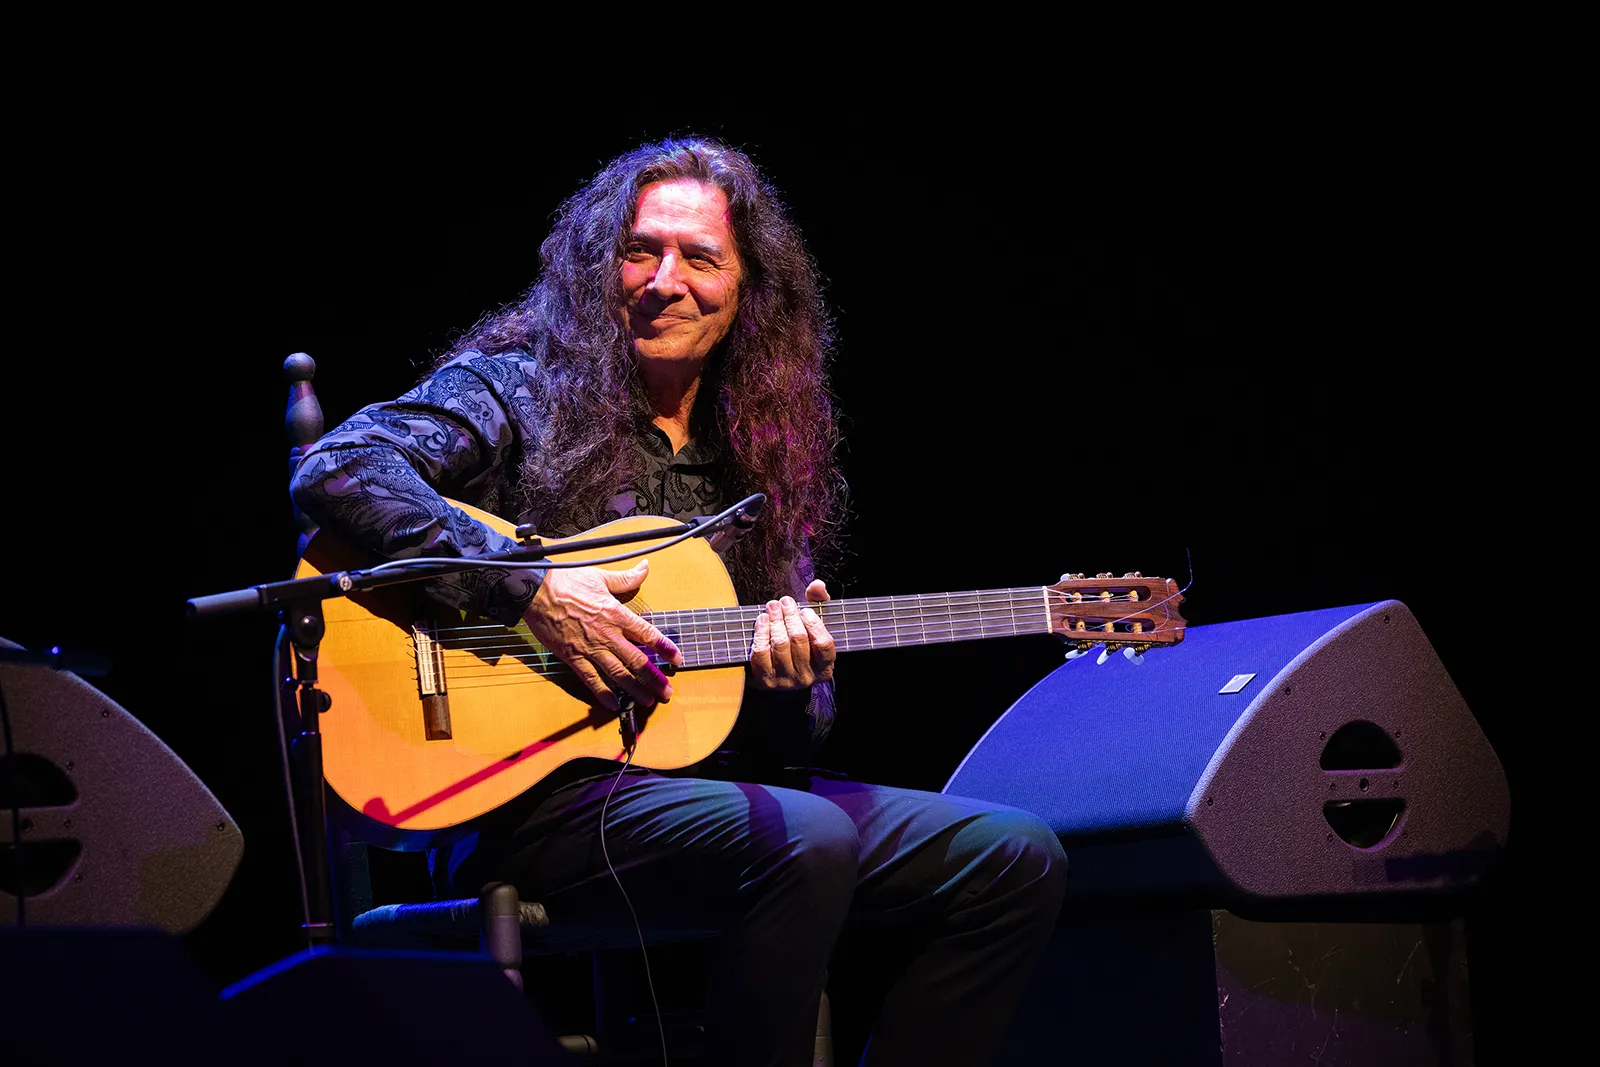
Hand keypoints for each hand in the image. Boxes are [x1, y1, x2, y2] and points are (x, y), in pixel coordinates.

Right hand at [524, 560, 682, 710]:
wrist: (536, 591)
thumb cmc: (567, 582)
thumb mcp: (601, 577)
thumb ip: (626, 578)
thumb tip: (645, 567)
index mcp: (616, 614)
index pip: (647, 634)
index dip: (665, 647)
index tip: (677, 658)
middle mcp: (607, 634)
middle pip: (637, 661)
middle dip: (655, 678)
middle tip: (667, 691)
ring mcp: (590, 648)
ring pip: (618, 674)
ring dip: (635, 689)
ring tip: (648, 700)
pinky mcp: (573, 657)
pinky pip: (591, 679)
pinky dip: (603, 693)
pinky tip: (614, 704)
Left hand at [749, 579, 834, 689]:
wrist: (775, 672)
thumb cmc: (798, 644)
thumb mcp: (812, 625)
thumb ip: (818, 603)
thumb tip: (817, 585)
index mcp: (824, 667)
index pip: (824, 644)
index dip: (814, 624)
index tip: (805, 610)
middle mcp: (806, 677)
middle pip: (799, 639)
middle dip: (790, 616)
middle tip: (785, 602)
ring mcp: (785, 681)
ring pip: (780, 644)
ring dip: (775, 621)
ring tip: (772, 607)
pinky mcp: (765, 680)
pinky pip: (761, 652)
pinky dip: (761, 632)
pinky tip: (762, 620)